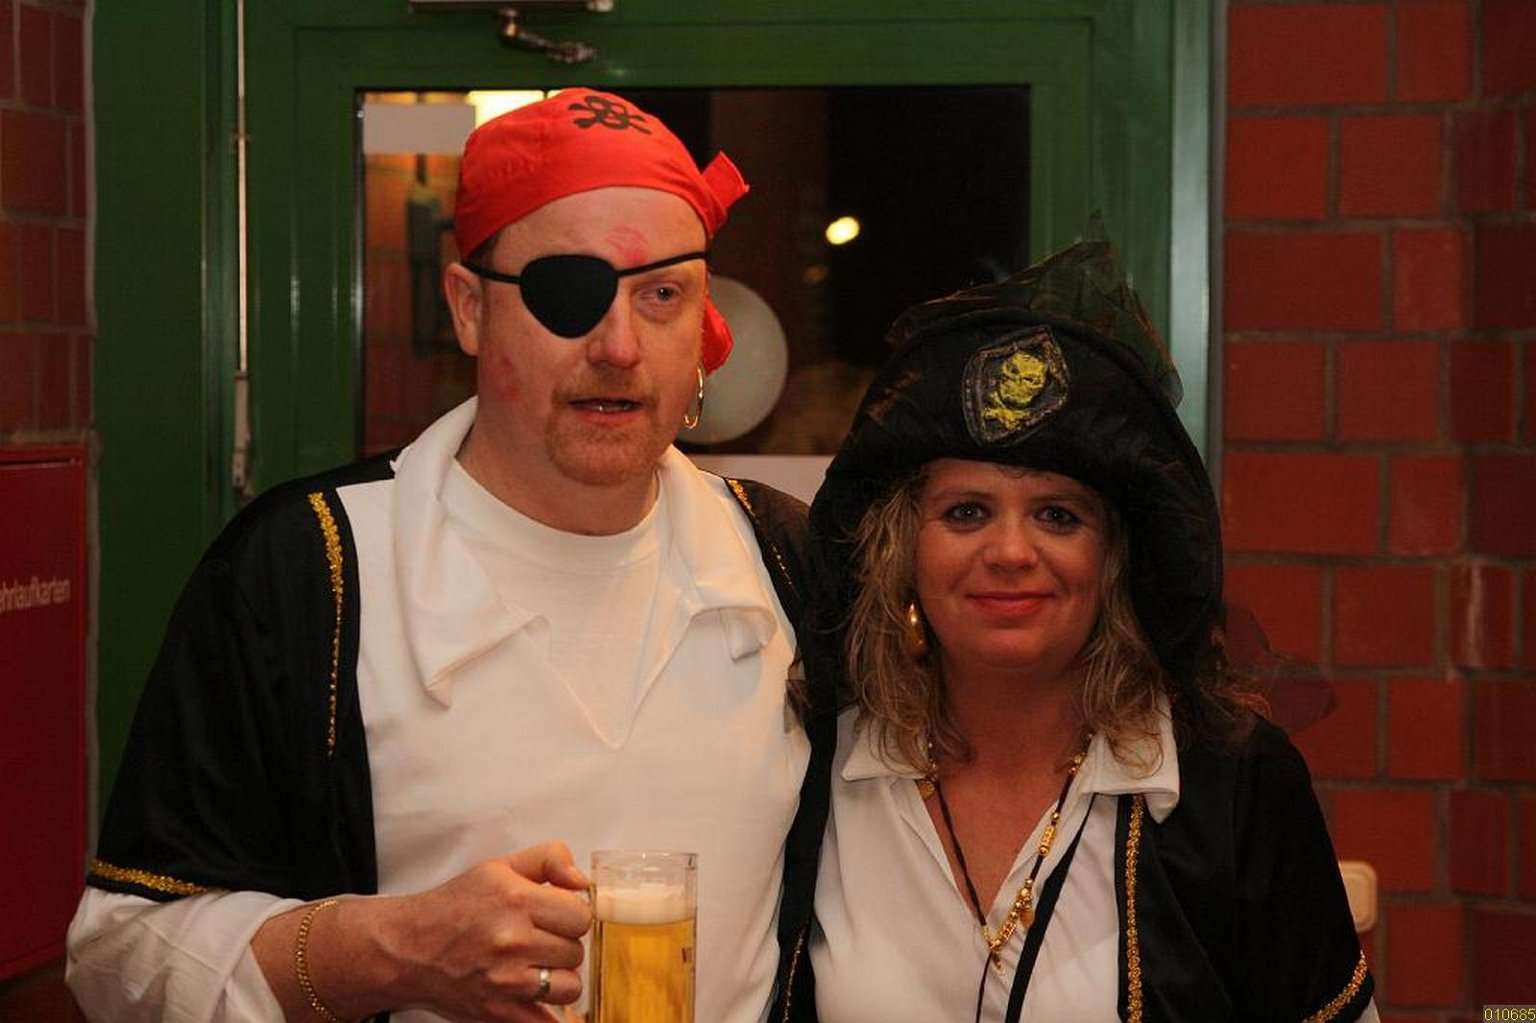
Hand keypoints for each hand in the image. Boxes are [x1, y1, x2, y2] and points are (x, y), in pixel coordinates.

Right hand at [379, 840, 592, 1022]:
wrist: (408, 949)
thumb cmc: (454, 908)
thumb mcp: (499, 867)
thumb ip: (550, 859)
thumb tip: (582, 880)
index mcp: (516, 901)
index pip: (581, 915)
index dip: (572, 916)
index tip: (557, 917)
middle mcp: (512, 941)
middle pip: (577, 951)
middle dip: (563, 945)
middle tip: (539, 941)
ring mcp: (507, 981)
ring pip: (570, 987)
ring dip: (558, 979)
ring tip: (536, 968)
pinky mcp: (499, 1013)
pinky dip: (547, 1013)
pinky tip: (536, 998)